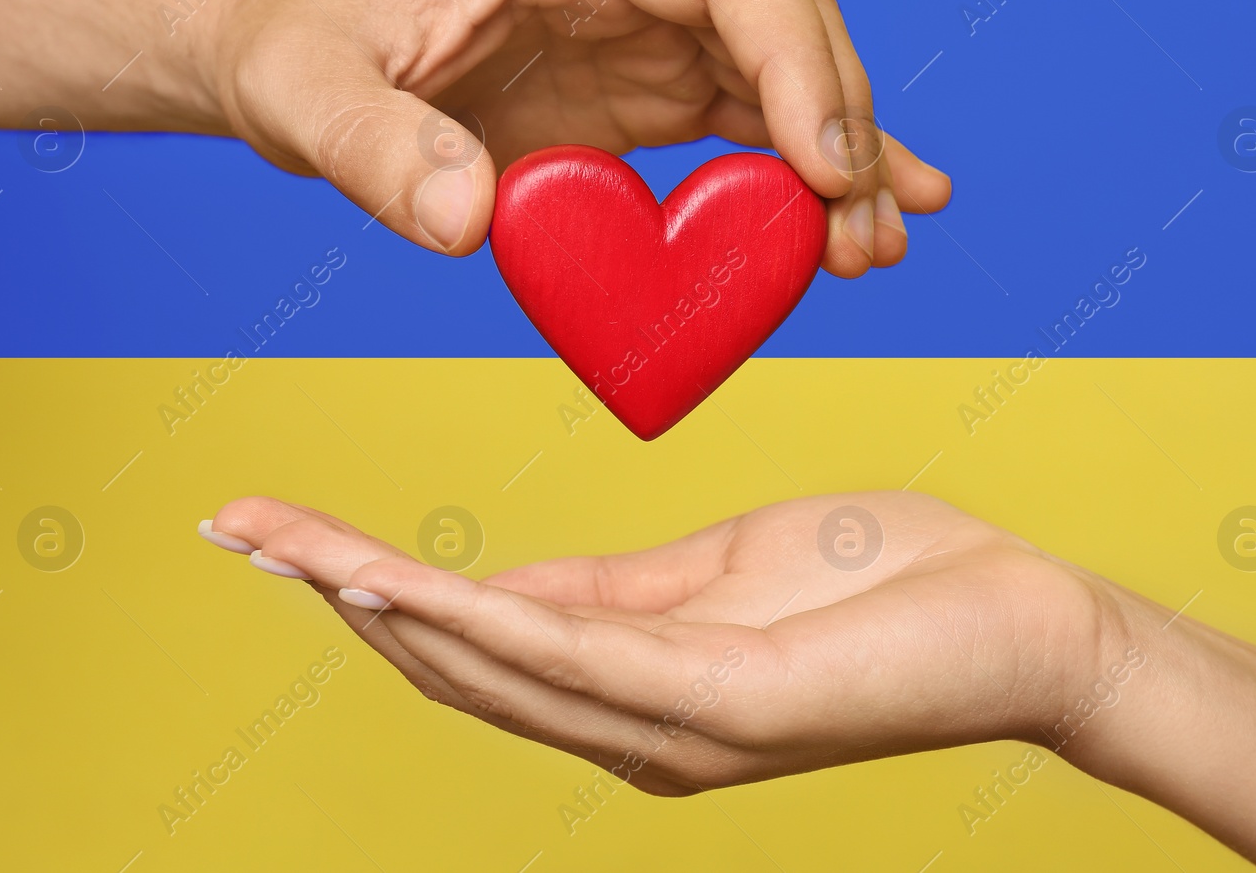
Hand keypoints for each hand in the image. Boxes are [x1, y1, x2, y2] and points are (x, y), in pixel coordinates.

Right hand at [199, 491, 1103, 793]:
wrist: (1017, 623)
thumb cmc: (877, 586)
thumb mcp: (715, 574)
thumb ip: (611, 592)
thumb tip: (506, 587)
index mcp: (631, 688)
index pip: (476, 638)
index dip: (368, 588)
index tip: (280, 530)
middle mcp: (635, 728)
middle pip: (457, 660)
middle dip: (341, 594)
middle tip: (238, 528)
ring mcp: (677, 726)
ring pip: (497, 665)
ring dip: (381, 606)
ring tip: (287, 548)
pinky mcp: (728, 701)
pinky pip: (581, 656)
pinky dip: (481, 622)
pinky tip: (404, 583)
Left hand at [208, 0, 951, 275]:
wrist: (289, 51)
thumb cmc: (301, 47)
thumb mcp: (310, 96)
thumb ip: (381, 151)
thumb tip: (470, 222)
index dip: (797, 62)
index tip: (825, 170)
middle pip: (784, 22)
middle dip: (840, 125)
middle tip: (857, 240)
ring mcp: (645, 30)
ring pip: (786, 74)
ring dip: (840, 161)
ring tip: (872, 253)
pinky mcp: (644, 92)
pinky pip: (752, 124)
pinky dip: (808, 173)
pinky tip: (857, 222)